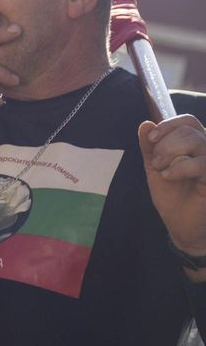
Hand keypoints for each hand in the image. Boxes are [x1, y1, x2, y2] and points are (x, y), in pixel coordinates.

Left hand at [139, 115, 205, 261]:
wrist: (180, 224)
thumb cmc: (172, 195)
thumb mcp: (155, 168)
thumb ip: (150, 147)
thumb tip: (146, 123)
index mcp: (195, 145)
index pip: (188, 121)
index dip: (168, 125)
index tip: (150, 139)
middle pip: (189, 129)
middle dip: (165, 144)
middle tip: (156, 163)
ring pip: (196, 140)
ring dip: (170, 153)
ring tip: (162, 170)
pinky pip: (202, 162)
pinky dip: (180, 167)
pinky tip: (169, 176)